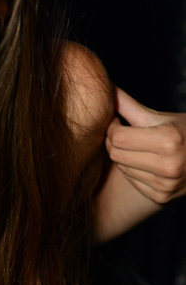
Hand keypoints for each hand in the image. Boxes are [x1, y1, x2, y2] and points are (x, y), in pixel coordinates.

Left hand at [106, 87, 185, 203]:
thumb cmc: (184, 132)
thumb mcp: (161, 117)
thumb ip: (129, 105)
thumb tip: (106, 87)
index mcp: (169, 140)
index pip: (118, 137)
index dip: (112, 127)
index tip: (117, 122)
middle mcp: (168, 166)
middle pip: (116, 154)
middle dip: (114, 142)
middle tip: (122, 134)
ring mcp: (165, 185)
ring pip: (121, 168)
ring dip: (123, 156)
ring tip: (138, 148)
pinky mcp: (161, 197)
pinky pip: (131, 181)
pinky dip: (133, 170)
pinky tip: (145, 163)